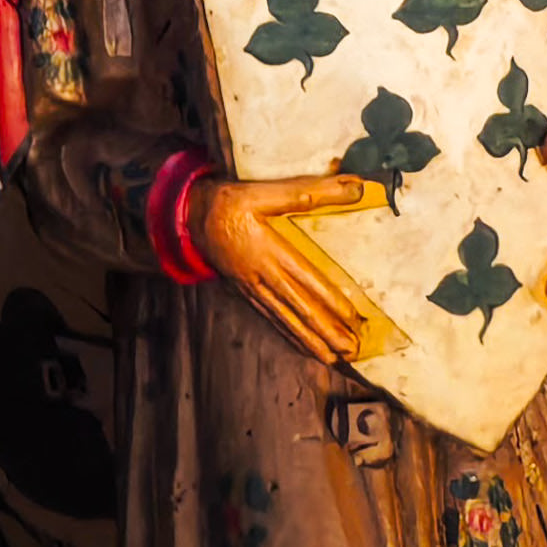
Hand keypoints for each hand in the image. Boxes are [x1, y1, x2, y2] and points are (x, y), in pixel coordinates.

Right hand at [189, 171, 381, 362]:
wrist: (190, 218)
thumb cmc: (228, 201)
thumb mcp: (264, 190)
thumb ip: (310, 192)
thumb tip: (356, 188)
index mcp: (268, 250)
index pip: (304, 279)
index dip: (328, 298)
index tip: (351, 316)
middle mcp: (262, 275)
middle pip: (298, 307)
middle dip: (325, 331)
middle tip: (351, 349)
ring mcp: (253, 288)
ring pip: (285, 319)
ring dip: (310, 340)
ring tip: (333, 358)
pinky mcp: (246, 293)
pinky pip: (272, 319)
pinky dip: (290, 335)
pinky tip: (305, 346)